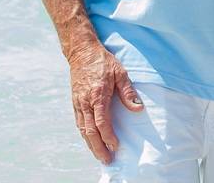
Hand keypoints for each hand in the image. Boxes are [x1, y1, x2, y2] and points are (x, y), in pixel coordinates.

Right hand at [68, 43, 143, 163]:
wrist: (82, 52)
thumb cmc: (102, 62)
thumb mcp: (120, 72)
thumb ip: (128, 91)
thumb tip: (138, 108)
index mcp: (97, 95)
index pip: (102, 121)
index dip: (108, 136)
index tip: (116, 146)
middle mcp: (85, 102)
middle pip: (90, 131)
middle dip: (98, 147)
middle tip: (107, 160)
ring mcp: (78, 103)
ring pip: (82, 129)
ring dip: (90, 144)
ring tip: (99, 156)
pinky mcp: (75, 103)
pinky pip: (79, 123)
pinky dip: (85, 135)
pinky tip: (90, 141)